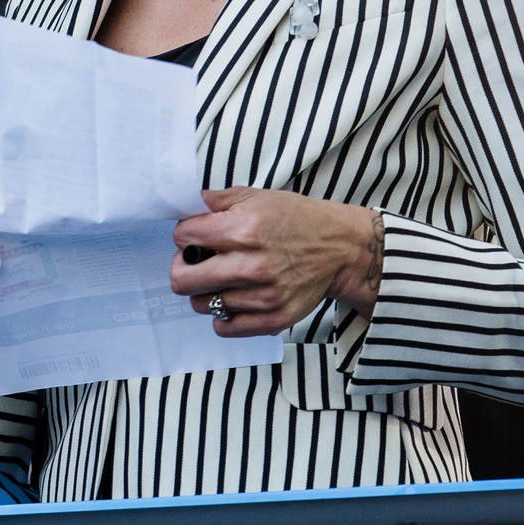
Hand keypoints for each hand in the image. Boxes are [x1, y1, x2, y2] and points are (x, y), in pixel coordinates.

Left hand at [170, 187, 374, 336]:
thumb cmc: (298, 220)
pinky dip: (223, 314)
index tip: (196, 235)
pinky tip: (234, 298)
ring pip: (201, 304)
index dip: (186, 234)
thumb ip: (217, 200)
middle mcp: (252, 265)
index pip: (185, 237)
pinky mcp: (273, 319)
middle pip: (183, 279)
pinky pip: (224, 327)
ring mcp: (263, 296)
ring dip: (206, 291)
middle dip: (184, 267)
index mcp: (245, 229)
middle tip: (197, 262)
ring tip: (222, 278)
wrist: (340, 248)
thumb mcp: (258, 197)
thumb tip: (183, 207)